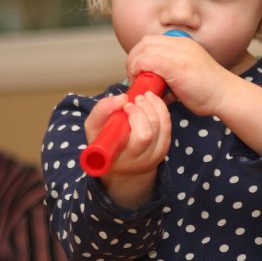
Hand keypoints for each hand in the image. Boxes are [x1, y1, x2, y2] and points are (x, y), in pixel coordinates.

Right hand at [85, 91, 170, 208]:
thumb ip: (102, 111)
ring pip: (163, 127)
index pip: (141, 138)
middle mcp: (142, 160)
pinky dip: (162, 111)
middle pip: (152, 131)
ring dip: (156, 107)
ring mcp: (155, 156)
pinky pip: (167, 127)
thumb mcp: (94, 128)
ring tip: (146, 97)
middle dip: (146, 109)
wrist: (120, 163)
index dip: (138, 117)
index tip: (126, 106)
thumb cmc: (105, 142)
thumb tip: (123, 98)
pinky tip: (153, 103)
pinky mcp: (163, 149)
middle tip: (137, 98)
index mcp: (122, 157)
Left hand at [126, 35, 235, 117]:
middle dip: (133, 59)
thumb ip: (170, 76)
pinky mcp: (175, 65)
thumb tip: (152, 87)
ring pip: (143, 50)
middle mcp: (180, 44)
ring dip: (134, 66)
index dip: (140, 55)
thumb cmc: (209, 91)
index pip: (152, 41)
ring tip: (138, 82)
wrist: (226, 95)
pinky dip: (139, 71)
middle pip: (144, 43)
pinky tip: (144, 84)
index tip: (138, 72)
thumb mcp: (187, 76)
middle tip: (134, 77)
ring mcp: (177, 53)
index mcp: (183, 44)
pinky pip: (146, 61)